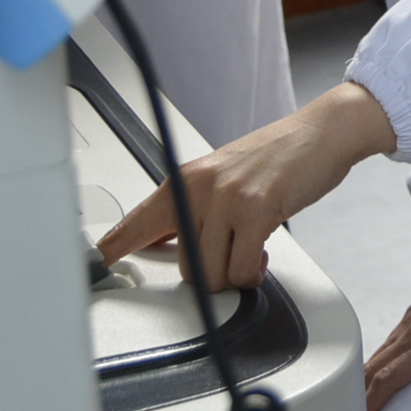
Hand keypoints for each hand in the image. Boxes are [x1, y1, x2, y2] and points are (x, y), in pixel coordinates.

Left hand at [95, 81, 397, 289]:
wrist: (319, 133)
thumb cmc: (274, 158)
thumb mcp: (218, 178)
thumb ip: (188, 211)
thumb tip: (158, 243)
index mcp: (182, 182)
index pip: (131, 225)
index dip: (109, 253)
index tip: (92, 271)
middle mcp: (197, 189)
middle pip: (182, 265)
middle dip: (211, 275)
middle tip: (232, 258)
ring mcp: (226, 199)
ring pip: (211, 273)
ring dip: (235, 276)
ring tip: (251, 254)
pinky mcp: (257, 210)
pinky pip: (243, 268)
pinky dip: (254, 274)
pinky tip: (262, 256)